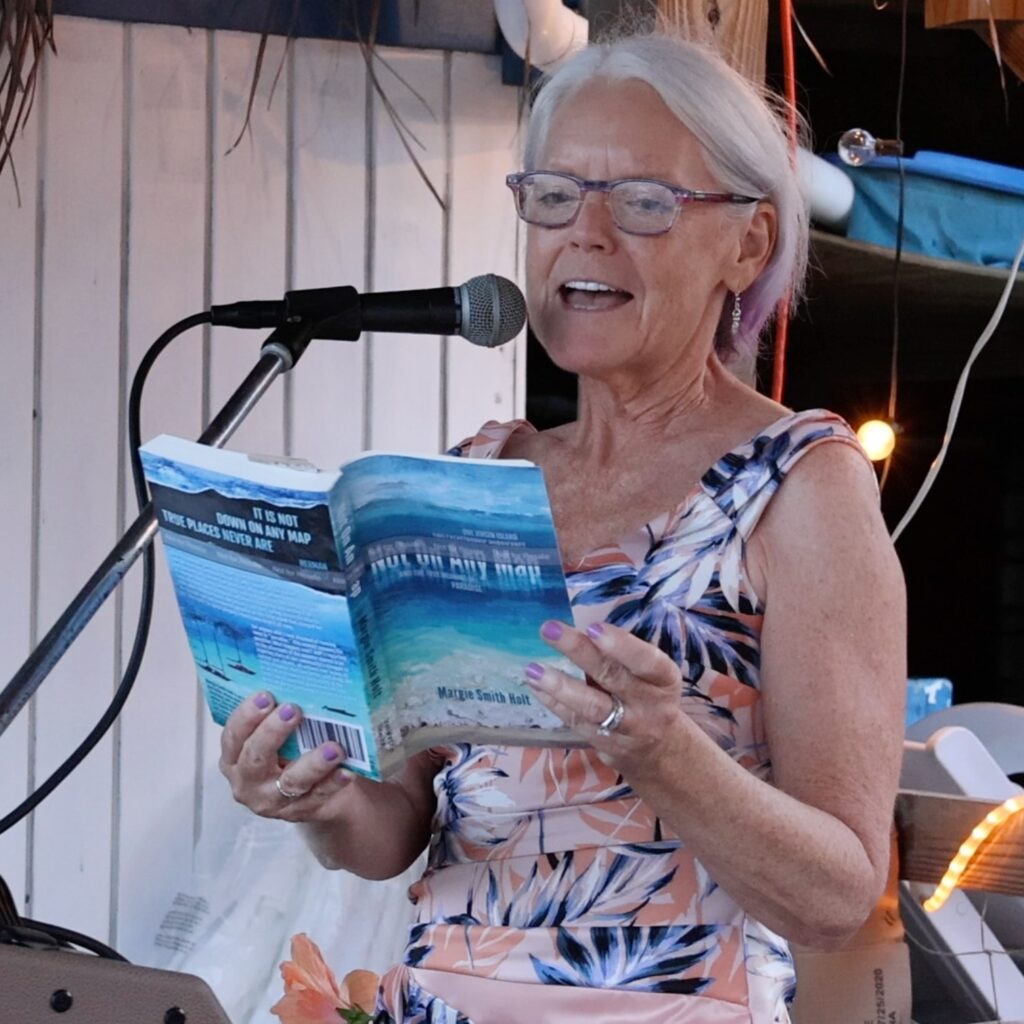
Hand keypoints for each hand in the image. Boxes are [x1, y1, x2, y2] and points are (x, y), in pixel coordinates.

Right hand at [219, 692, 358, 823]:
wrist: (312, 790)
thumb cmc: (288, 750)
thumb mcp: (274, 734)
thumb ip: (276, 713)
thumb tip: (295, 677)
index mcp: (234, 757)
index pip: (233, 736)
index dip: (247, 716)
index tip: (266, 695)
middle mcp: (247, 781)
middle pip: (255, 758)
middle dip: (273, 732)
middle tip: (293, 710)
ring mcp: (273, 801)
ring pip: (290, 782)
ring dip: (313, 763)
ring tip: (334, 747)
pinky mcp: (299, 812)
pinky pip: (318, 796)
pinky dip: (333, 783)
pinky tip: (348, 770)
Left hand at [526, 620, 684, 779]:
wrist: (660, 751)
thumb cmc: (648, 695)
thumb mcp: (649, 675)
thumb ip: (621, 656)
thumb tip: (577, 629)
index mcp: (663, 679)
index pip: (647, 661)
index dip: (620, 645)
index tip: (593, 627)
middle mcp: (649, 704)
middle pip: (613, 677)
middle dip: (579, 652)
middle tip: (550, 630)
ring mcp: (628, 728)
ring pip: (592, 707)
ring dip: (560, 686)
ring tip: (533, 669)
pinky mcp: (606, 744)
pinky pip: (577, 722)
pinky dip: (555, 704)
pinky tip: (536, 687)